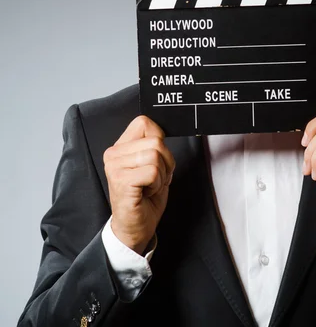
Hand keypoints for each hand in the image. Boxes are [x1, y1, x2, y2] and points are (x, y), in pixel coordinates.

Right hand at [103, 115, 174, 254]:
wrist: (135, 228)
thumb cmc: (145, 198)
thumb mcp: (151, 165)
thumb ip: (153, 146)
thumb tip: (161, 133)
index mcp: (120, 147)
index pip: (143, 122)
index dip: (159, 139)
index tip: (158, 159)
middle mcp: (113, 154)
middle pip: (155, 141)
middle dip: (166, 162)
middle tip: (156, 179)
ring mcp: (115, 167)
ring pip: (155, 156)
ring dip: (162, 175)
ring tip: (150, 186)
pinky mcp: (121, 180)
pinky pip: (153, 172)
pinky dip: (157, 184)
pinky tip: (146, 193)